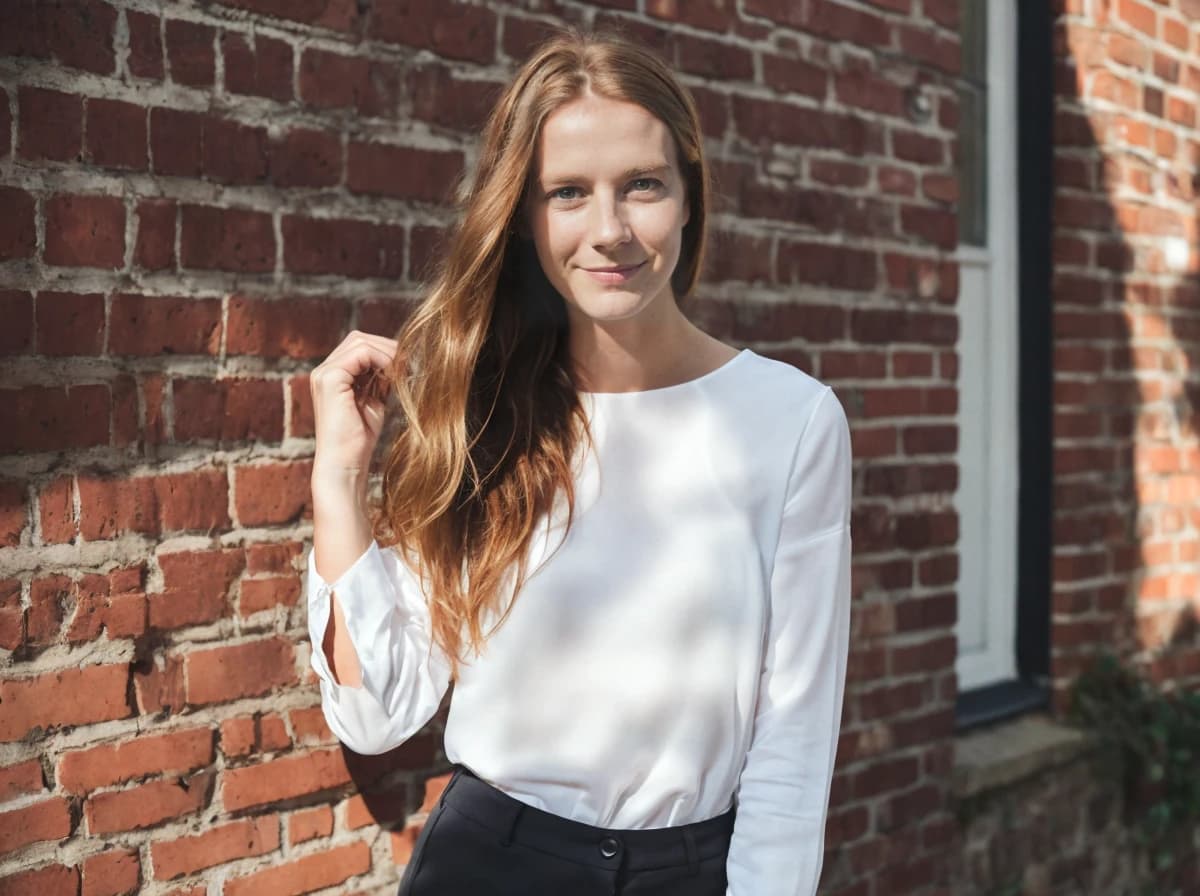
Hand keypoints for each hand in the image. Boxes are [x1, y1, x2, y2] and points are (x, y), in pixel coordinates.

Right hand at [309, 330, 398, 483]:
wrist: (346, 463)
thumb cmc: (360, 439)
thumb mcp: (373, 401)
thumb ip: (379, 379)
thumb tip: (397, 360)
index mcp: (332, 376)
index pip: (359, 346)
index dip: (384, 351)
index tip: (406, 366)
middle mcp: (323, 371)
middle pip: (359, 338)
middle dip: (387, 347)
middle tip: (408, 364)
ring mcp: (324, 373)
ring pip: (360, 341)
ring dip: (387, 353)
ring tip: (402, 370)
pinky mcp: (330, 378)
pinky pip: (361, 352)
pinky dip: (382, 359)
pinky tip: (393, 376)